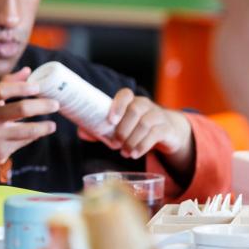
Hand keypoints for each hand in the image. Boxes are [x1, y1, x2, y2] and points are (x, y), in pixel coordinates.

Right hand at [0, 68, 58, 191]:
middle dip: (42, 106)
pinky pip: (22, 143)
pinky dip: (32, 137)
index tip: (37, 87)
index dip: (22, 87)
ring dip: (43, 127)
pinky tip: (38, 134)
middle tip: (55, 104)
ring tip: (52, 125)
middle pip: (20, 109)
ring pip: (27, 131)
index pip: (2, 89)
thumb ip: (4, 85)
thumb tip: (27, 71)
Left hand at [78, 89, 193, 169]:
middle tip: (115, 145)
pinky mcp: (166, 128)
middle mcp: (145, 105)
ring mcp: (158, 115)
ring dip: (132, 140)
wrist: (167, 131)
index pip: (125, 94)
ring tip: (124, 153)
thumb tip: (81, 133)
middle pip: (135, 111)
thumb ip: (101, 129)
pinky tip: (135, 154)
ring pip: (145, 124)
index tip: (110, 121)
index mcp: (132, 101)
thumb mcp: (121, 126)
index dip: (117, 105)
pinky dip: (143, 146)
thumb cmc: (137, 127)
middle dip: (123, 129)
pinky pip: (155, 134)